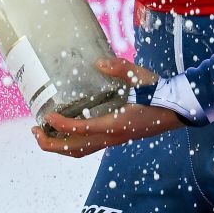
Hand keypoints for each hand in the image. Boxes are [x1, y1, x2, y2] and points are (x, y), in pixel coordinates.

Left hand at [33, 57, 182, 156]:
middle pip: (75, 149)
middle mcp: (113, 137)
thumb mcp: (141, 76)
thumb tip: (98, 61)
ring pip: (81, 151)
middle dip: (52, 144)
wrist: (177, 110)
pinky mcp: (116, 138)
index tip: (48, 117)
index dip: (62, 125)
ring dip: (59, 147)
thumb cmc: (160, 93)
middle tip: (35, 131)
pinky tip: (65, 130)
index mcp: (117, 124)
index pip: (82, 130)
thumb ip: (120, 68)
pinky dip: (72, 143)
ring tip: (43, 134)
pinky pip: (89, 147)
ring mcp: (114, 140)